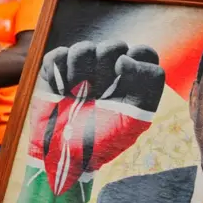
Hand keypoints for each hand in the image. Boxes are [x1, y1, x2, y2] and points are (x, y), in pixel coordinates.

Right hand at [35, 40, 164, 194]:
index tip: (122, 73)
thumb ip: (146, 87)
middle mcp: (108, 72)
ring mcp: (81, 70)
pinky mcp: (56, 70)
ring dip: (80, 72)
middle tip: (99, 94)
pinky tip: (60, 91)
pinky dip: (58, 71)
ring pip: (84, 47)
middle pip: (114, 46)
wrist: (63, 156)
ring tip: (76, 95)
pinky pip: (59, 55)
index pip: (144, 53)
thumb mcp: (134, 122)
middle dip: (105, 69)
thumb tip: (124, 59)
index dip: (137, 58)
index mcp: (131, 82)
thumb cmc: (102, 142)